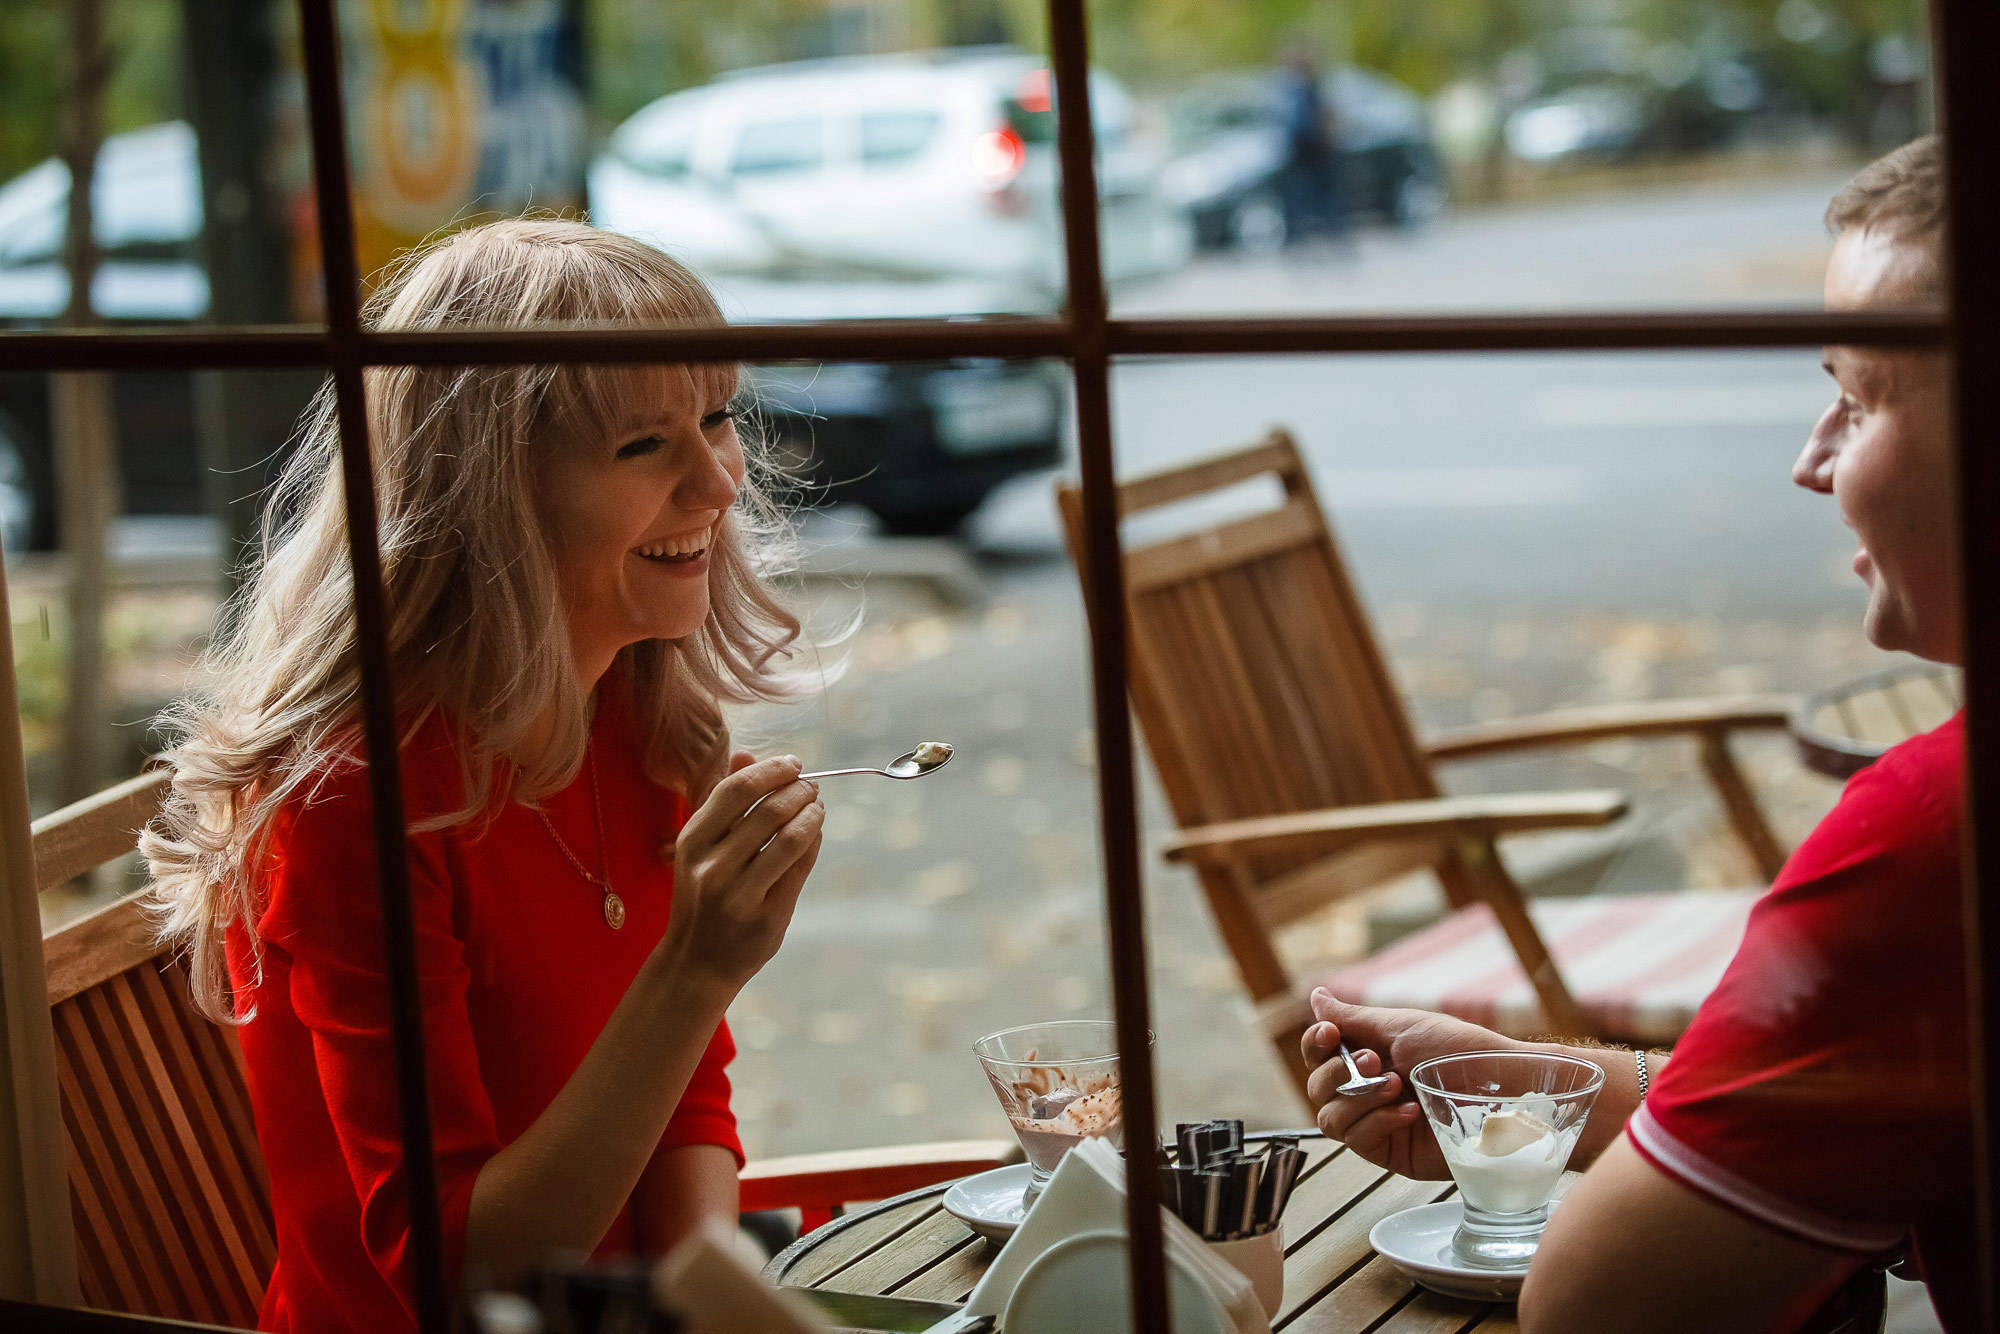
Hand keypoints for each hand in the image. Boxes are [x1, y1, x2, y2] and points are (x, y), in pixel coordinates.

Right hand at [658, 753, 822, 994]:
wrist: (696, 962)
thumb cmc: (703, 895)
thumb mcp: (700, 848)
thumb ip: (721, 802)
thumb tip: (746, 753)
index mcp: (692, 842)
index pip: (736, 790)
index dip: (771, 770)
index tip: (793, 763)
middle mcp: (711, 868)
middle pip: (767, 811)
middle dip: (798, 790)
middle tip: (812, 786)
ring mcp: (738, 895)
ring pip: (789, 838)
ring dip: (812, 814)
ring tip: (817, 806)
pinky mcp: (765, 918)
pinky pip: (800, 868)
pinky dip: (814, 842)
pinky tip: (816, 833)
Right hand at [1301, 990, 1524, 1179]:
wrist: (1504, 1090)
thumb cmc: (1461, 1052)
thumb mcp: (1403, 1027)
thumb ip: (1353, 1019)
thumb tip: (1316, 998)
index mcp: (1369, 1054)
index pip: (1319, 1054)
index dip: (1315, 1045)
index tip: (1329, 1034)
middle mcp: (1368, 1089)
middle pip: (1317, 1088)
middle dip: (1338, 1073)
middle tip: (1376, 1062)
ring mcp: (1378, 1122)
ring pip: (1330, 1119)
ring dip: (1358, 1100)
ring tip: (1397, 1087)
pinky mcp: (1392, 1151)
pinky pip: (1358, 1141)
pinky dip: (1378, 1122)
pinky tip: (1409, 1113)